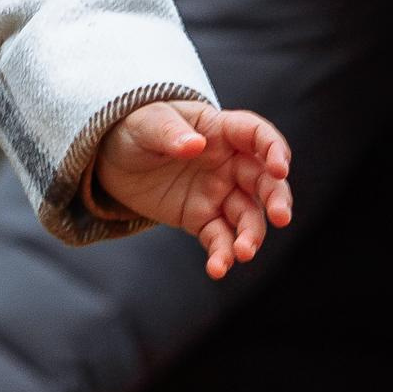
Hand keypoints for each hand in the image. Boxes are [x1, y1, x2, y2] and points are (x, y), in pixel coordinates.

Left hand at [96, 100, 292, 276]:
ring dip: (251, 235)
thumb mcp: (144, 123)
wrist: (111, 158)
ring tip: (243, 252)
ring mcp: (217, 193)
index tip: (281, 168)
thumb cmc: (134, 128)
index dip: (274, 148)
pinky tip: (217, 269)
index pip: (257, 134)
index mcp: (219, 130)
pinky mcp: (202, 220)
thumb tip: (196, 145)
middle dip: (277, 198)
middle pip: (264, 180)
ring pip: (248, 216)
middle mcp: (228, 163)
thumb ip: (169, 132)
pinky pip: (220, 239)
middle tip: (281, 217)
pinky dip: (222, 255)